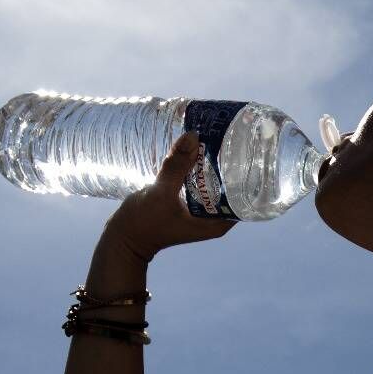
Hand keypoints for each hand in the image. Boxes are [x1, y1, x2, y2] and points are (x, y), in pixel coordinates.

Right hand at [106, 132, 236, 261]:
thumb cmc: (143, 223)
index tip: (248, 151)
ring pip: (215, 184)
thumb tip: (193, 135)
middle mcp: (213, 218)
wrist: (123, 237)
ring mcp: (201, 212)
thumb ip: (177, 166)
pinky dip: (199, 170)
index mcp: (217, 223)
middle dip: (231, 165)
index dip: (249, 175)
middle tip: (232, 137)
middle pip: (232, 187)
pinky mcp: (188, 205)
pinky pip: (200, 184)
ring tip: (217, 139)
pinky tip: (196, 152)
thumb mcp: (161, 193)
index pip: (245, 197)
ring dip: (214, 165)